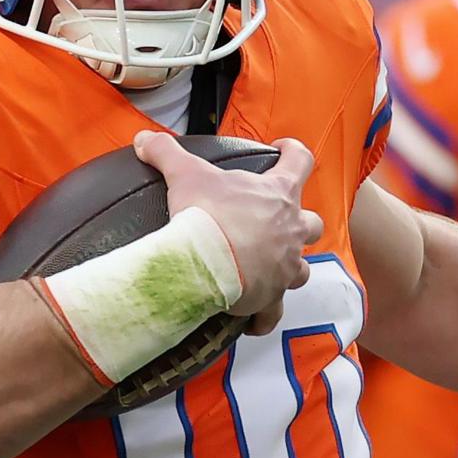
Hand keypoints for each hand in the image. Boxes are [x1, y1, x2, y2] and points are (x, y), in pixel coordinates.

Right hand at [138, 131, 316, 329]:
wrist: (208, 261)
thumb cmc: (207, 214)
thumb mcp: (185, 174)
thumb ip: (167, 152)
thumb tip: (144, 139)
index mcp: (278, 193)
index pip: (300, 161)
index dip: (293, 153)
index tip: (284, 150)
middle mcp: (290, 229)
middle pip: (313, 224)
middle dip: (300, 224)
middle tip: (279, 224)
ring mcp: (285, 265)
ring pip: (302, 268)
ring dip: (289, 268)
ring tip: (267, 270)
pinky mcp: (272, 296)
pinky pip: (275, 312)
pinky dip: (265, 315)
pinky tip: (252, 318)